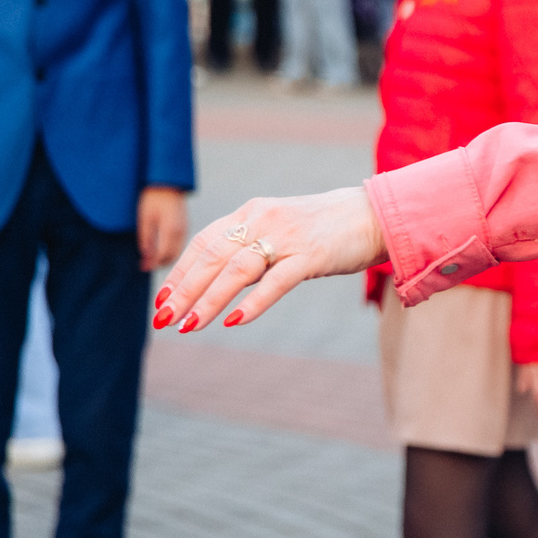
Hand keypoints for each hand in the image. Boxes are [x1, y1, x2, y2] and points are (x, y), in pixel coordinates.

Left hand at [137, 187, 190, 270]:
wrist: (167, 184)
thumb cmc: (153, 198)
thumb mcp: (145, 218)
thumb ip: (146, 239)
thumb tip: (146, 256)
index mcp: (171, 230)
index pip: (163, 255)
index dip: (152, 264)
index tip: (142, 267)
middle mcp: (181, 232)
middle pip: (173, 256)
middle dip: (159, 264)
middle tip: (145, 266)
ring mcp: (185, 229)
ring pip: (177, 251)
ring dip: (165, 258)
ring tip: (151, 259)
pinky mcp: (185, 226)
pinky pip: (179, 244)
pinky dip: (170, 251)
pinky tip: (160, 249)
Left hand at [156, 186, 386, 332]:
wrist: (375, 214)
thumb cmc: (326, 227)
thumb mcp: (280, 230)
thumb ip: (251, 247)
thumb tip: (217, 279)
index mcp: (253, 212)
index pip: (204, 243)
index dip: (180, 273)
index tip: (162, 300)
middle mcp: (264, 219)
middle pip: (213, 256)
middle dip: (185, 290)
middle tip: (164, 318)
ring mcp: (289, 236)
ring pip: (238, 270)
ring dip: (209, 299)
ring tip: (189, 325)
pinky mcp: (313, 254)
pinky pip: (277, 280)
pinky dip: (254, 301)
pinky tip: (235, 320)